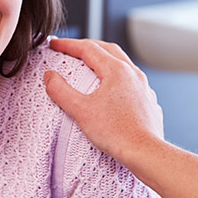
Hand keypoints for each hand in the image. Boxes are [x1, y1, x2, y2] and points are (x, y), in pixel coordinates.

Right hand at [43, 37, 163, 166]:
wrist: (146, 153)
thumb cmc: (117, 133)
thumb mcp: (81, 111)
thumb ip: (61, 91)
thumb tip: (49, 77)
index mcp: (116, 70)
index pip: (88, 48)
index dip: (68, 45)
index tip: (54, 44)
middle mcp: (132, 73)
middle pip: (107, 49)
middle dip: (87, 46)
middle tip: (70, 49)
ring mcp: (143, 86)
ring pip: (122, 63)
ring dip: (104, 58)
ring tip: (90, 65)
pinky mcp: (147, 100)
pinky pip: (131, 80)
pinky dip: (116, 76)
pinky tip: (111, 88)